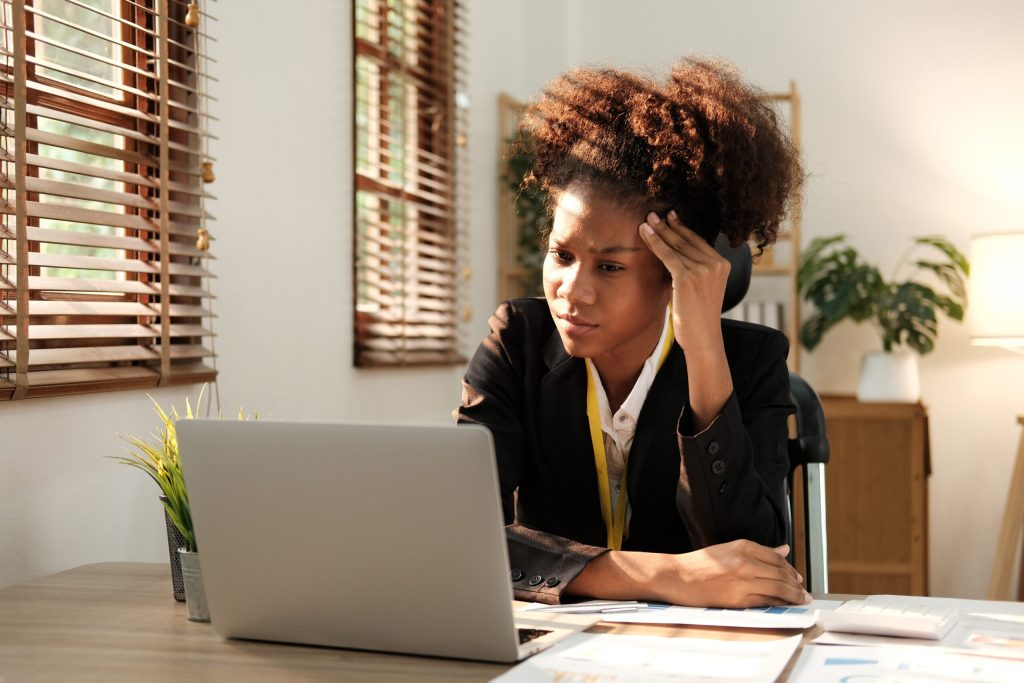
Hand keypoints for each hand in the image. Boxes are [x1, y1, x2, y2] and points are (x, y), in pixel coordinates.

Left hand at [639, 210, 732, 427]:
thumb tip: (676, 260)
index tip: (670, 218)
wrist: (703, 339)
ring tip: (646, 220)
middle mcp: (716, 264)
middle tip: (654, 213)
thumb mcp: (702, 291)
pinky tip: (644, 233)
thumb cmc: (698, 319)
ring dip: (659, 231)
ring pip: (676, 245)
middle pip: (687, 240)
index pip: (698, 242)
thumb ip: (695, 273)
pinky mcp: (688, 277)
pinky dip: (654, 243)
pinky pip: (667, 255)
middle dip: (668, 226)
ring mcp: (704, 270)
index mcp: (723, 265)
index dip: (682, 229)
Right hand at [660, 540, 809, 607]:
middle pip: (781, 574)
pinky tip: (785, 605)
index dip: (791, 569)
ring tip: (801, 600)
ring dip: (793, 596)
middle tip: (804, 592)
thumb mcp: (729, 550)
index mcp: (743, 546)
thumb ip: (759, 551)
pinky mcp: (738, 598)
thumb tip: (785, 548)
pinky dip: (779, 604)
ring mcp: (742, 580)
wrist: (677, 577)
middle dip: (796, 585)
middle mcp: (745, 561)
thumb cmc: (700, 564)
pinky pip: (766, 601)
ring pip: (778, 588)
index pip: (777, 558)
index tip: (797, 577)